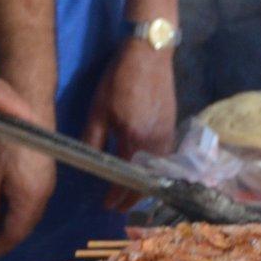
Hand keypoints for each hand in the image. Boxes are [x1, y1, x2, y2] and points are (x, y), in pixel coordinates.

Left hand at [0, 131, 56, 260]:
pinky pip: (27, 200)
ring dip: (6, 223)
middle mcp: (43, 193)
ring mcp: (45, 182)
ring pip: (25, 213)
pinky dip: (11, 209)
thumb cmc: (4, 135)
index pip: (14, 233)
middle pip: (22, 226)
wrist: (27, 101)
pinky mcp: (42, 171)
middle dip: (1, 238)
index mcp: (31, 197)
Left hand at [82, 40, 177, 209]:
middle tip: (119, 206)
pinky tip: (144, 172)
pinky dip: (153, 172)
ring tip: (130, 193)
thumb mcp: (98, 109)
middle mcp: (155, 144)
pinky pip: (164, 160)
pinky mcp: (172, 128)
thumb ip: (93, 139)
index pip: (126, 179)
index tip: (107, 206)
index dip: (117, 197)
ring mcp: (168, 137)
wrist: (150, 54)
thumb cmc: (120, 79)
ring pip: (157, 173)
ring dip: (144, 185)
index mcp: (134, 140)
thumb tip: (88, 164)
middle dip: (132, 198)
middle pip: (146, 182)